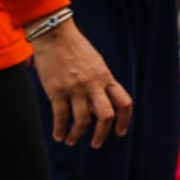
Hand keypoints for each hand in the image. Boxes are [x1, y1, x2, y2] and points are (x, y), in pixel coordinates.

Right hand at [30, 20, 132, 147]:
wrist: (55, 35)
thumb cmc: (76, 48)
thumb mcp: (96, 63)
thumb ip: (99, 83)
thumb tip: (98, 106)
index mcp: (106, 77)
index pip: (124, 101)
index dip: (125, 120)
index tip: (120, 132)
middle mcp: (93, 84)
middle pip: (106, 116)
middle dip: (102, 134)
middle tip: (96, 144)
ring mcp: (75, 88)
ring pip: (82, 121)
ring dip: (77, 135)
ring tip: (71, 140)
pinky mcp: (56, 90)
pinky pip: (61, 116)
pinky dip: (60, 129)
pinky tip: (59, 135)